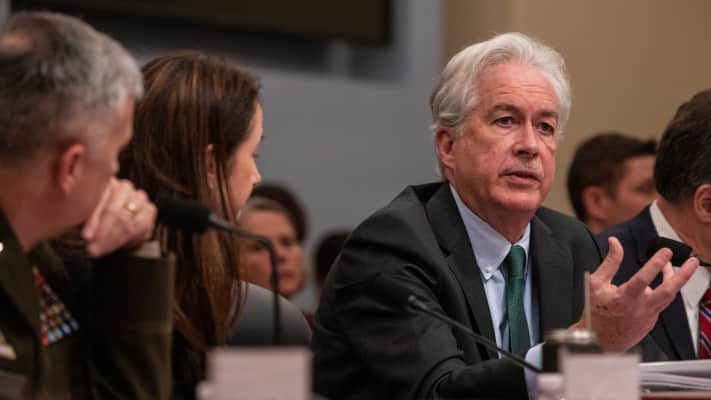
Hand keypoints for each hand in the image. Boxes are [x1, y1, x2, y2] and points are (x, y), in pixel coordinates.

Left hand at [80, 178, 155, 256]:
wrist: (114, 231)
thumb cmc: (94, 222)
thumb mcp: (82, 216)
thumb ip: (80, 214)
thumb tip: (67, 218)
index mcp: (103, 182)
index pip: (100, 200)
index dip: (93, 219)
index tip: (86, 236)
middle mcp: (124, 187)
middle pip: (114, 211)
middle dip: (102, 233)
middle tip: (92, 248)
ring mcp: (139, 197)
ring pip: (126, 220)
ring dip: (113, 239)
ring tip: (100, 250)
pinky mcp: (150, 209)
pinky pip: (140, 226)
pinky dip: (127, 239)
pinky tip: (117, 246)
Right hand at [571, 236, 697, 351]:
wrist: (598, 339)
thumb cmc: (595, 311)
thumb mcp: (596, 283)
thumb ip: (610, 262)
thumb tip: (615, 243)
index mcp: (624, 298)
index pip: (644, 278)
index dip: (656, 263)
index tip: (665, 251)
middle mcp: (639, 308)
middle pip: (668, 291)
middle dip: (683, 275)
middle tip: (692, 262)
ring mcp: (648, 316)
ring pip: (668, 297)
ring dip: (674, 281)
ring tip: (673, 268)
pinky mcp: (651, 322)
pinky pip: (659, 304)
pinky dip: (660, 293)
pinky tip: (655, 287)